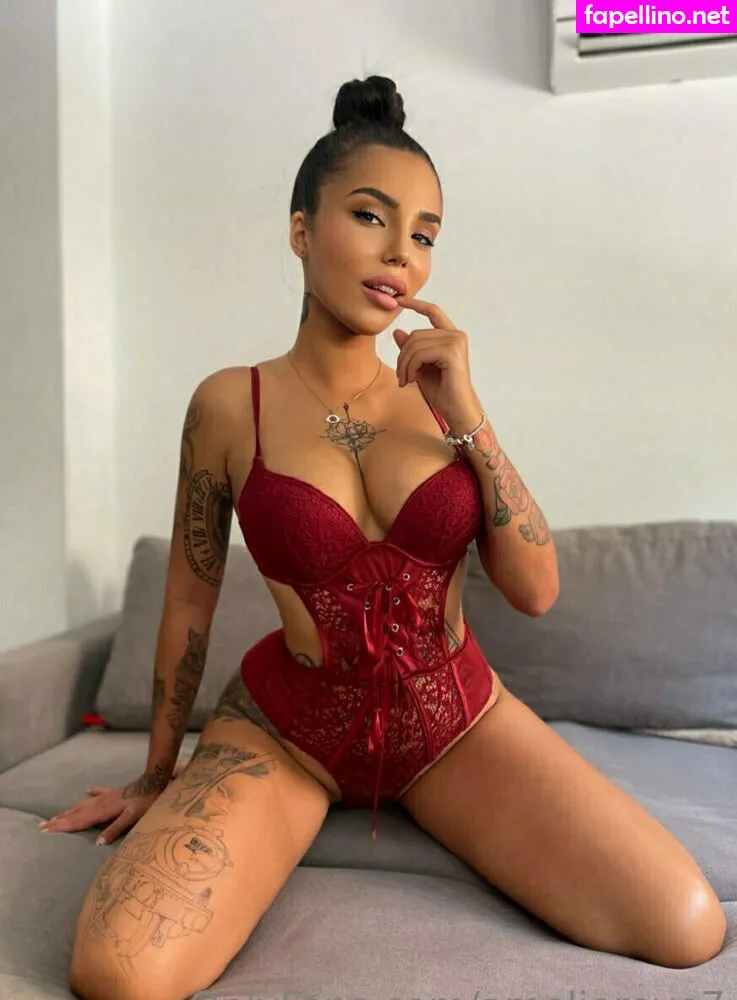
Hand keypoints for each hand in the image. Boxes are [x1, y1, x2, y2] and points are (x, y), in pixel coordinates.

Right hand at [36, 766, 182, 844]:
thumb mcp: (131, 817)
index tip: (46, 831)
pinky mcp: (114, 791)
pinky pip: (98, 793)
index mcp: (102, 810)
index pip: (78, 821)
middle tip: (42, 826)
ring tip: (56, 815)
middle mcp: (100, 802)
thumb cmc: (145, 802)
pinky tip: (86, 791)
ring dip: (69, 810)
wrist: (154, 781)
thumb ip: (115, 829)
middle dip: (59, 820)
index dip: (62, 827)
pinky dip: (90, 794)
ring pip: (83, 804)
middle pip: (75, 813)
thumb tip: (97, 843)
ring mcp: (106, 796)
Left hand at [393, 297, 481, 432]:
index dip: (415, 304)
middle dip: (402, 355)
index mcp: (450, 336)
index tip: (399, 300)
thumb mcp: (420, 367)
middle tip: (401, 376)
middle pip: (416, 333)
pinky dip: (411, 367)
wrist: (456, 411)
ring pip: (415, 343)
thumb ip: (411, 349)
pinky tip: (412, 380)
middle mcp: (456, 335)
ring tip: (405, 380)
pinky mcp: (452, 352)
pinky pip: (420, 353)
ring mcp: (455, 342)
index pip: (432, 312)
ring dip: (404, 364)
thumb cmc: (441, 392)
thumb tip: (397, 331)